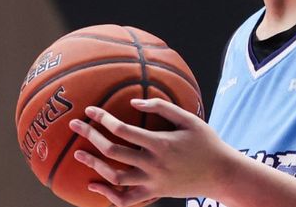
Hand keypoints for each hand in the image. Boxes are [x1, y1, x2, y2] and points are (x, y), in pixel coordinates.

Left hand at [68, 98, 236, 206]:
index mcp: (160, 143)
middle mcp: (152, 164)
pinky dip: (107, 194)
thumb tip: (134, 99)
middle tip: (75, 126)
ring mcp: (151, 182)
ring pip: (114, 176)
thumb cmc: (206, 142)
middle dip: (90, 136)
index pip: (123, 130)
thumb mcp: (189, 119)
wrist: (221, 174)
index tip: (91, 110)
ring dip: (93, 164)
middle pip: (112, 151)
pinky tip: (94, 185)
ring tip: (79, 152)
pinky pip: (125, 199)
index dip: (103, 119)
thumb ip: (162, 107)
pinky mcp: (153, 193)